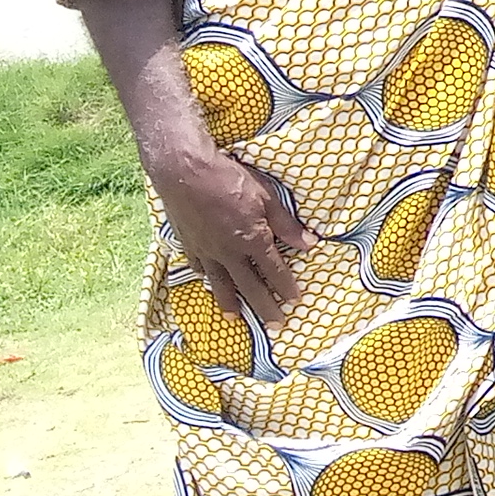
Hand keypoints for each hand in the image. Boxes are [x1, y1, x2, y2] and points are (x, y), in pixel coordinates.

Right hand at [147, 146, 315, 328]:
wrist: (185, 172)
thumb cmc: (230, 179)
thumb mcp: (267, 198)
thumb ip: (286, 225)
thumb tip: (310, 244)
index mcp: (252, 241)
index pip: (274, 271)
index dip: (286, 287)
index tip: (296, 301)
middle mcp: (229, 252)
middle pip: (250, 286)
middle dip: (264, 306)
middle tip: (275, 324)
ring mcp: (206, 250)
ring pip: (221, 283)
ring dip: (231, 301)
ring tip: (236, 317)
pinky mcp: (188, 243)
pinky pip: (199, 267)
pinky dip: (206, 277)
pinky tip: (209, 281)